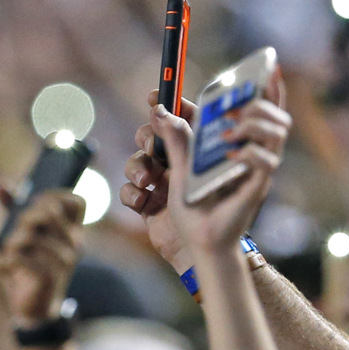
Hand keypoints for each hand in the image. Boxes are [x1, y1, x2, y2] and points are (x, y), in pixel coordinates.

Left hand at [0, 188, 85, 324]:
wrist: (32, 308)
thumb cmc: (27, 266)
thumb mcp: (22, 234)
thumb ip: (14, 208)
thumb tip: (1, 186)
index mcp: (73, 230)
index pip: (77, 201)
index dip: (55, 196)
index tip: (35, 203)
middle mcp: (75, 242)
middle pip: (49, 211)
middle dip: (25, 217)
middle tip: (16, 232)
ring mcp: (66, 260)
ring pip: (31, 235)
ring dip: (12, 242)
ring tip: (9, 253)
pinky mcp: (51, 276)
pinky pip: (23, 256)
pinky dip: (10, 259)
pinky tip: (9, 267)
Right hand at [121, 99, 198, 276]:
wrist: (209, 255)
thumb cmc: (221, 215)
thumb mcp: (201, 174)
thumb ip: (182, 142)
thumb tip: (163, 112)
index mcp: (200, 153)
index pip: (184, 119)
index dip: (170, 103)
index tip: (155, 94)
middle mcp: (180, 164)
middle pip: (153, 134)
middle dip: (148, 136)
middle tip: (153, 146)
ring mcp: (161, 183)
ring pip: (136, 160)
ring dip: (136, 167)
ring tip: (148, 181)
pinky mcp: (147, 204)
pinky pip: (127, 190)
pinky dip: (132, 194)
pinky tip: (145, 202)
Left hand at [155, 70, 292, 260]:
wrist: (198, 241)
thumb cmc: (194, 206)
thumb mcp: (178, 167)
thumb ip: (174, 138)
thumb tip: (159, 108)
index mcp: (241, 143)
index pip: (263, 108)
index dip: (269, 85)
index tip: (268, 64)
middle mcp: (256, 152)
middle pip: (277, 115)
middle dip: (257, 103)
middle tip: (231, 109)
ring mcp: (259, 169)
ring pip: (277, 132)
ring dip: (253, 124)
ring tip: (226, 133)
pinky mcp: (257, 187)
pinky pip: (265, 161)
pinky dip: (248, 153)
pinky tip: (230, 155)